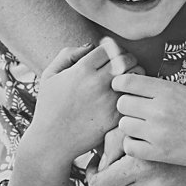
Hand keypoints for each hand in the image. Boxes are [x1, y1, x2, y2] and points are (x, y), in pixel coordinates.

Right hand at [32, 44, 133, 159]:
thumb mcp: (49, 75)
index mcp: (82, 70)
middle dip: (127, 60)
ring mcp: (108, 100)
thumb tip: (90, 45)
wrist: (51, 141)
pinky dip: (134, 94)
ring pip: (135, 77)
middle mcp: (97, 82)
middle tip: (125, 67)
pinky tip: (127, 96)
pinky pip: (134, 97)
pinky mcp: (116, 116)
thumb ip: (67, 54)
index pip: (110, 49)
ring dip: (134, 75)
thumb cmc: (49, 107)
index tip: (111, 57)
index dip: (113, 50)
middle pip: (127, 59)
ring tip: (128, 81)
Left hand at [113, 74, 185, 169]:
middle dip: (129, 107)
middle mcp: (160, 110)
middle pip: (122, 104)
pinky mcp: (159, 152)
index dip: (120, 85)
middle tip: (140, 112)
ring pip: (123, 125)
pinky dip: (133, 144)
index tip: (123, 89)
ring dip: (131, 126)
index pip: (126, 82)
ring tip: (145, 127)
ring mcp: (158, 132)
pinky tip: (145, 141)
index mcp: (168, 91)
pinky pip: (129, 146)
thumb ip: (159, 88)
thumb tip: (127, 85)